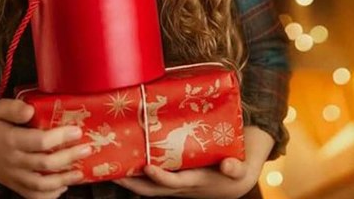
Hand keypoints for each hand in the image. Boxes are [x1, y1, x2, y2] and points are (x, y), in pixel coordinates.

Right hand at [0, 99, 92, 198]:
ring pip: (40, 184)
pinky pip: (31, 195)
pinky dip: (48, 195)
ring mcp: (13, 176)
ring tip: (80, 172)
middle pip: (45, 164)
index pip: (39, 142)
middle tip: (87, 149)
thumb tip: (31, 111)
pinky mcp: (13, 184)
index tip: (77, 130)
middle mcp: (13, 160)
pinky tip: (62, 187)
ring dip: (62, 179)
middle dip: (69, 157)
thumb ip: (14, 108)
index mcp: (11, 140)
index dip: (60, 137)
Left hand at [114, 125, 272, 197]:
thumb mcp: (242, 168)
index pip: (173, 183)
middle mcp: (181, 187)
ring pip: (148, 187)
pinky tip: (127, 162)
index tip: (147, 165)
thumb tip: (228, 167)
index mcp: (196, 183)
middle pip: (152, 190)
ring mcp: (176, 185)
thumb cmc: (238, 168)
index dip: (159, 177)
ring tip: (112, 167)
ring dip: (131, 180)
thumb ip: (236, 168)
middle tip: (113, 171)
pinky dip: (138, 174)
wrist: (236, 178)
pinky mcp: (174, 179)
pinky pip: (152, 181)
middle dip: (132, 183)